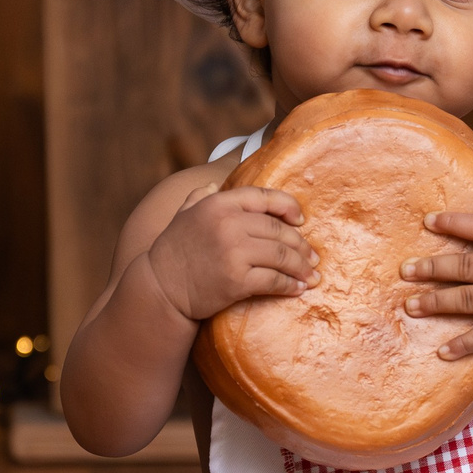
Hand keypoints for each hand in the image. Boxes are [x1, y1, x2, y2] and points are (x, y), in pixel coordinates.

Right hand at [143, 184, 317, 322]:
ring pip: (281, 256)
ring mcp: (233, 252)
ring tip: (311, 274)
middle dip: (301, 245)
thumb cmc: (173, 250)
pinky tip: (298, 289)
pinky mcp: (236, 280)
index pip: (264, 197)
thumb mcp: (184, 214)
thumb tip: (216, 183)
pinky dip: (290, 286)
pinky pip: (273, 280)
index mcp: (218, 203)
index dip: (289, 207)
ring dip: (301, 266)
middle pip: (279, 230)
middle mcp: (228, 224)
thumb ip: (201, 196)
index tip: (301, 220)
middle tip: (312, 256)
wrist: (160, 288)